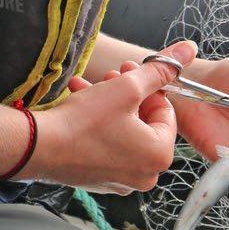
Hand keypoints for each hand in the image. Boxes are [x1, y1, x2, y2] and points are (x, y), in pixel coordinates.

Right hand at [18, 39, 197, 192]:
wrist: (40, 147)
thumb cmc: (85, 121)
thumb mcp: (126, 87)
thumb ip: (159, 70)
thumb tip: (188, 49)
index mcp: (159, 155)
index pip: (165, 110)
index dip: (147, 86)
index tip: (128, 72)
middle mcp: (145, 174)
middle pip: (144, 121)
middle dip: (126, 93)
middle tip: (108, 77)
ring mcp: (121, 180)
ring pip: (123, 131)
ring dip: (108, 104)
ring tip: (87, 86)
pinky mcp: (100, 179)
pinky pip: (108, 146)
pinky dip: (98, 124)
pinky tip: (78, 103)